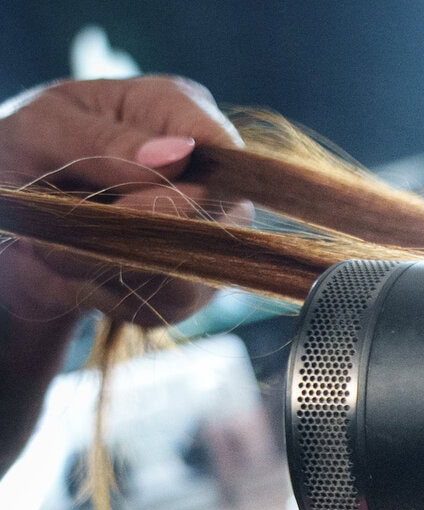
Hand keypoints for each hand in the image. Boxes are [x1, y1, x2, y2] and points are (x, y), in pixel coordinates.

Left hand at [0, 76, 248, 467]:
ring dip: (131, 281)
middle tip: (76, 235)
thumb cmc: (9, 167)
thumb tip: (178, 153)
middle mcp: (204, 172)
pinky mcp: (185, 281)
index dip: (185, 191)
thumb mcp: (37, 136)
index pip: (225, 155)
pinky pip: (178, 309)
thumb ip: (106, 143)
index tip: (132, 205)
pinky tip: (90, 285)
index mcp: (177, 112)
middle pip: (229, 227)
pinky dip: (127, 306)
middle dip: (148, 244)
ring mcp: (202, 233)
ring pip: (210, 279)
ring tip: (70, 258)